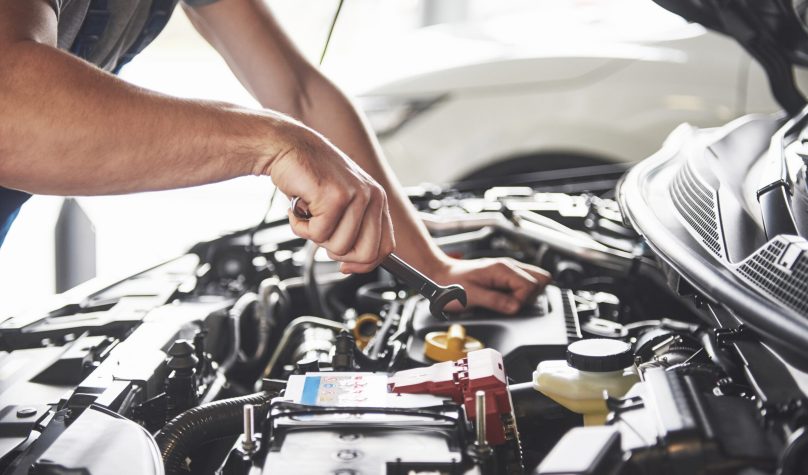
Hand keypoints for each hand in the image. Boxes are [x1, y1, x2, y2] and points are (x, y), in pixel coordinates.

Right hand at [269, 125, 394, 272]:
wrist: (287, 147)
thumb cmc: (310, 177)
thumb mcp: (340, 205)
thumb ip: (353, 231)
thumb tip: (351, 266)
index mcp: (378, 200)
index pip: (386, 248)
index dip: (364, 263)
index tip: (345, 266)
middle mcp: (373, 196)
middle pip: (366, 254)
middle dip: (338, 253)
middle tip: (321, 233)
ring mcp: (356, 195)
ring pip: (339, 247)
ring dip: (314, 236)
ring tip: (309, 214)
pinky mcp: (335, 196)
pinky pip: (318, 234)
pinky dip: (300, 226)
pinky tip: (298, 207)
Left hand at [430, 257, 551, 313]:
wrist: (439, 275)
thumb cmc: (450, 284)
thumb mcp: (471, 296)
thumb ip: (495, 301)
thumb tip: (515, 307)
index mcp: (502, 269)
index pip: (531, 285)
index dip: (522, 300)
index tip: (508, 307)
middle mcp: (508, 267)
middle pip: (540, 280)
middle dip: (530, 297)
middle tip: (511, 304)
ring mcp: (507, 271)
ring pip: (535, 280)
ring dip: (527, 295)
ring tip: (507, 302)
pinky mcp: (504, 277)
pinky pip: (524, 283)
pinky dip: (520, 293)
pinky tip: (506, 299)